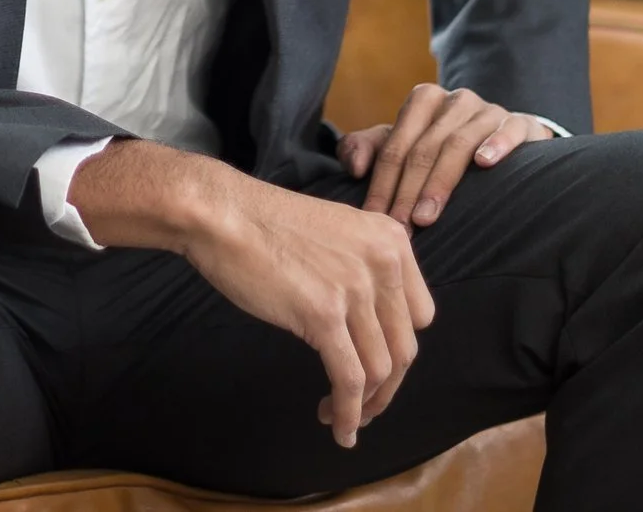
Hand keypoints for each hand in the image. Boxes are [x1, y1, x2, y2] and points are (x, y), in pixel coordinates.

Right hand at [67, 142, 434, 447]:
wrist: (222, 214)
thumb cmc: (265, 225)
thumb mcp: (337, 234)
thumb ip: (363, 267)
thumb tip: (371, 320)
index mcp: (391, 240)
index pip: (420, 314)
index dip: (399, 349)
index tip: (377, 368)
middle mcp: (384, 262)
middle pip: (404, 347)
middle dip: (386, 387)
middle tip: (362, 406)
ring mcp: (356, 288)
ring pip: (380, 369)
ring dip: (364, 405)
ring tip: (339, 417)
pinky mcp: (324, 313)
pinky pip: (349, 378)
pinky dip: (347, 412)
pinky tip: (337, 427)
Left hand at [338, 84, 555, 226]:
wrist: (503, 139)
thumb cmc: (443, 147)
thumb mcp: (404, 144)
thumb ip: (369, 149)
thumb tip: (355, 169)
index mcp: (424, 100)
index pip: (395, 146)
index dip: (382, 183)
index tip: (374, 219)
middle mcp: (455, 100)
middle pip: (424, 148)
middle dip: (408, 191)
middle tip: (399, 227)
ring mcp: (489, 111)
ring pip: (459, 144)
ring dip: (440, 183)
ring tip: (426, 216)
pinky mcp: (521, 124)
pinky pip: (509, 131)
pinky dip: (496, 145)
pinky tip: (484, 163)